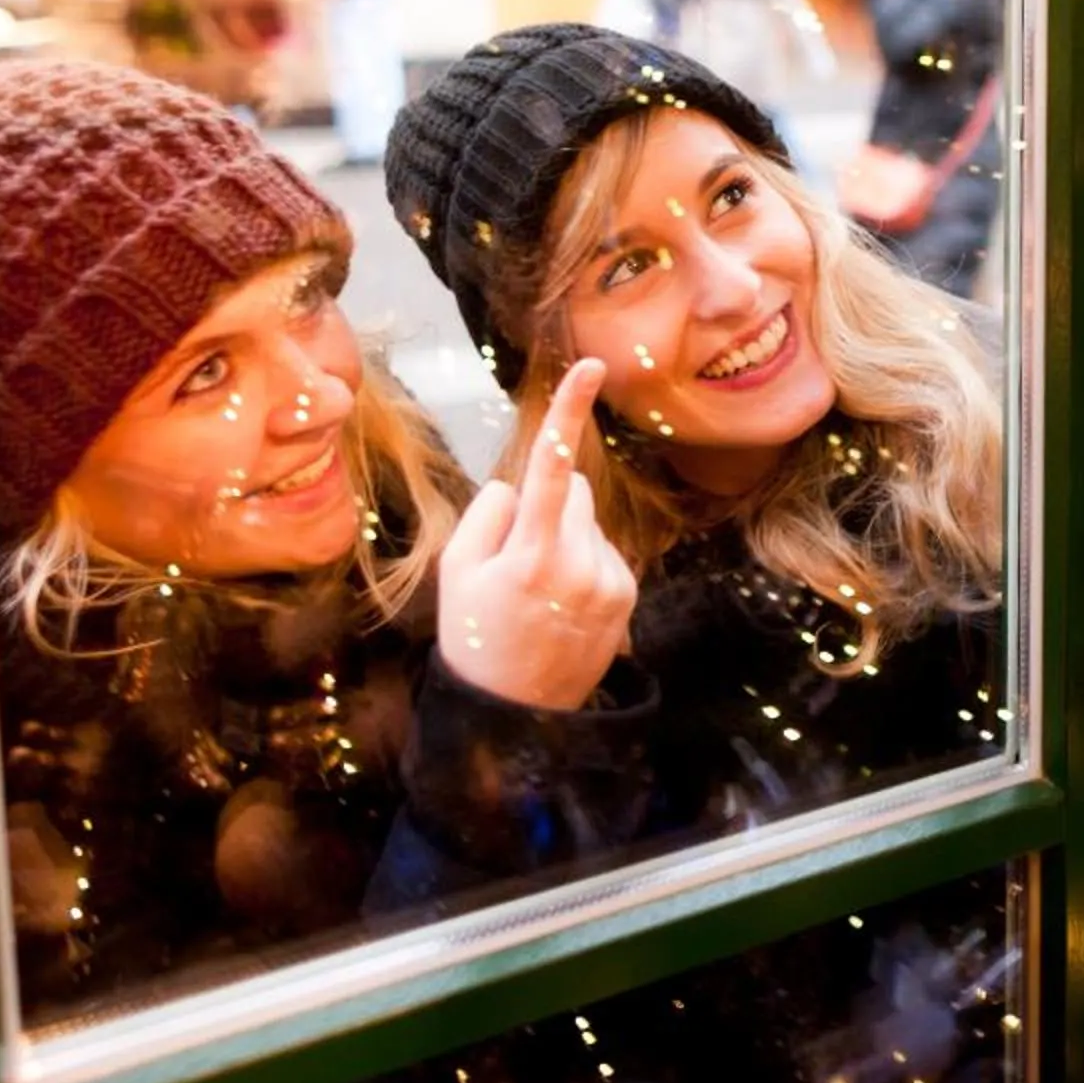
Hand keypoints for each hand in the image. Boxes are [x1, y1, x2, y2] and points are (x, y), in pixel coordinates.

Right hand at [436, 359, 637, 710]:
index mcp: (532, 553)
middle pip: (574, 493)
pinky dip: (583, 563)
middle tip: (515, 563)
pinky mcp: (627, 595)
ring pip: (589, 522)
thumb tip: (520, 486)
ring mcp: (609, 581)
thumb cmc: (474, 635)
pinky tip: (561, 604)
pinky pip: (604, 550)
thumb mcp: (456, 571)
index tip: (591, 367)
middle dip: (548, 508)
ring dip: (567, 538)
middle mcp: (579, 563)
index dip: (570, 412)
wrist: (514, 715)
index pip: (553, 466)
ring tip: (539, 591)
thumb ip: (487, 514)